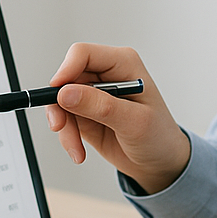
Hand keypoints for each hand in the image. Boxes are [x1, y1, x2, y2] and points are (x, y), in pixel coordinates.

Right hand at [47, 43, 190, 193]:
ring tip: (76, 149)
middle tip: (61, 127)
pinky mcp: (85, 111)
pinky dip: (67, 136)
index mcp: (123, 64)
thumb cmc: (158, 137)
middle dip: (60, 106)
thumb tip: (66, 93)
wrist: (159, 162)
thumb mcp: (134, 122)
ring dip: (64, 126)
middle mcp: (106, 74)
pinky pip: (64, 118)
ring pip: (60, 100)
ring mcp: (94, 93)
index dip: (65, 71)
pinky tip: (79, 151)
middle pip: (66, 78)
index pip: (83, 54)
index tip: (57, 95)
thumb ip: (101, 106)